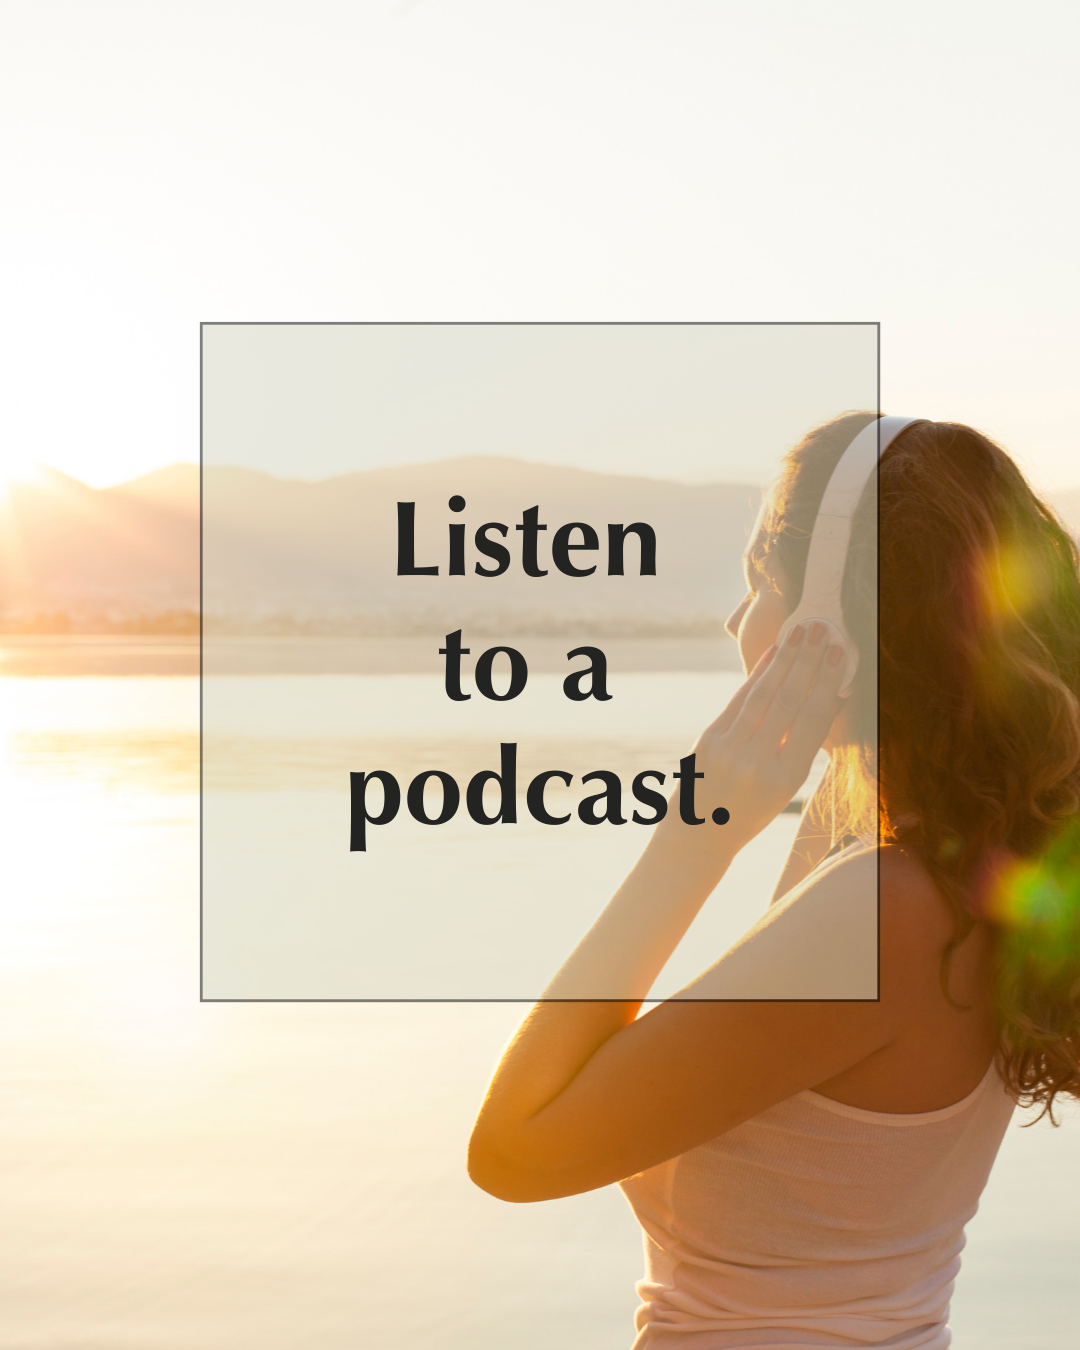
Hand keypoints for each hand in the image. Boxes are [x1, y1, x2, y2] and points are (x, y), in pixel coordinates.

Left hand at [665, 622, 847, 853]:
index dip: (827, 684)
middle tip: (823, 630)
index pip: (812, 721)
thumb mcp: (785, 788)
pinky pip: (739, 699)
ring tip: (802, 631)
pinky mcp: (708, 739)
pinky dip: (758, 673)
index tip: (840, 655)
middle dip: (808, 661)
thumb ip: (803, 745)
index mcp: (785, 779)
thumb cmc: (751, 810)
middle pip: (788, 701)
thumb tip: (833, 698)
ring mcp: (729, 749)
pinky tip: (774, 652)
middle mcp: (757, 763)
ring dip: (785, 659)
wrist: (699, 834)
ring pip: (762, 695)